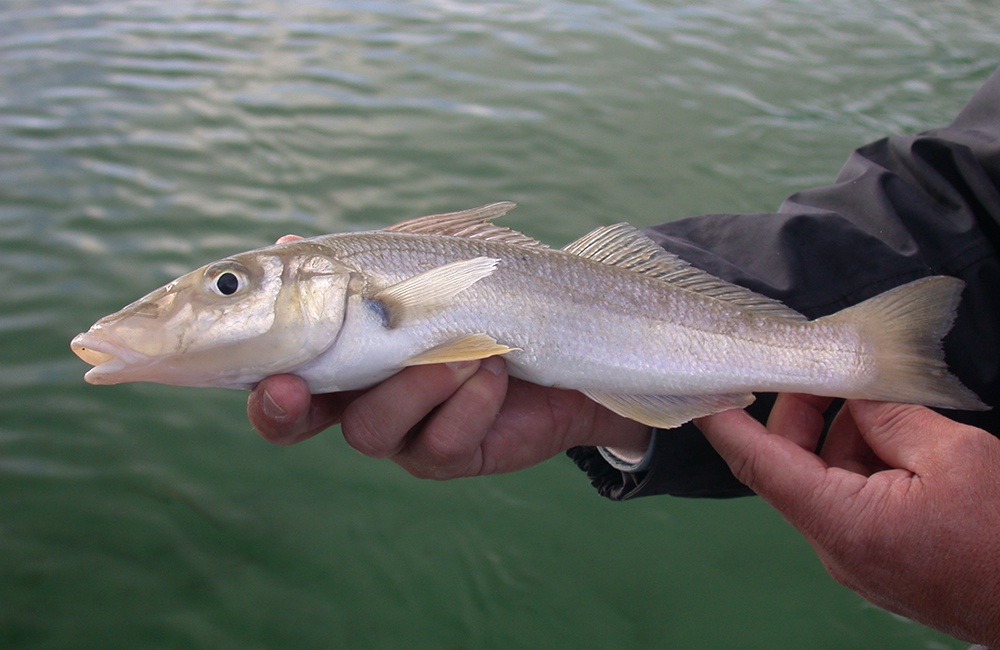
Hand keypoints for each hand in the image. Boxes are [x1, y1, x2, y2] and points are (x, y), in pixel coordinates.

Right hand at [251, 232, 650, 476]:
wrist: (567, 332)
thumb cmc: (485, 289)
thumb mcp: (422, 264)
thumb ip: (359, 265)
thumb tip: (284, 245)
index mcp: (343, 350)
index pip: (278, 374)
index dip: (258, 382)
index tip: (266, 372)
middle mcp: (362, 396)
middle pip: (301, 419)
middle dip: (291, 408)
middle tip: (297, 385)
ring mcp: (406, 432)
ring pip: (371, 429)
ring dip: (416, 383)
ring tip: (469, 347)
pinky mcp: (452, 454)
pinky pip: (442, 441)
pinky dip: (469, 400)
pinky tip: (496, 368)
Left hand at [696, 394, 999, 646]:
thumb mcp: (954, 457)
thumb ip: (891, 418)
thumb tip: (859, 397)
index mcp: (840, 522)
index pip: (757, 462)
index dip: (722, 421)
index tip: (701, 385)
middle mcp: (836, 544)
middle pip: (790, 463)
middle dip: (804, 410)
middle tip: (827, 368)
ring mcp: (858, 555)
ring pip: (826, 476)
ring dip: (845, 432)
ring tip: (887, 401)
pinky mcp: (881, 556)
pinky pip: (855, 497)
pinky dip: (867, 459)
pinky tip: (901, 434)